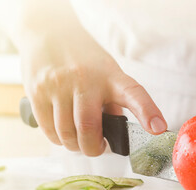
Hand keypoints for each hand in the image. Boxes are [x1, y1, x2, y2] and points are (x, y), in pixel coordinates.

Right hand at [21, 32, 166, 155]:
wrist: (48, 34)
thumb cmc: (84, 59)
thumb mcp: (107, 73)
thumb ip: (112, 103)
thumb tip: (113, 134)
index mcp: (110, 75)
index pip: (133, 93)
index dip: (147, 112)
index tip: (158, 128)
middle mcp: (84, 79)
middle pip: (88, 128)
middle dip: (94, 149)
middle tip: (97, 147)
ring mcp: (58, 85)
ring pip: (66, 134)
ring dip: (75, 146)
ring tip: (78, 140)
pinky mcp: (37, 93)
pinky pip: (48, 131)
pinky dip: (58, 140)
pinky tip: (63, 133)